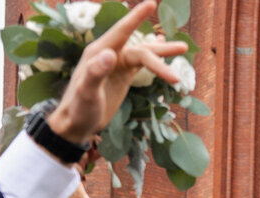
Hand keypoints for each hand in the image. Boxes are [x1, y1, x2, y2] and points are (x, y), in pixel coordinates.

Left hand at [47, 2, 191, 144]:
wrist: (76, 124)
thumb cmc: (78, 109)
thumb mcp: (86, 92)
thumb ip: (96, 71)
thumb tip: (111, 54)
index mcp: (99, 52)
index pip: (122, 31)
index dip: (136, 17)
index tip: (152, 4)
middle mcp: (110, 54)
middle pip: (141, 48)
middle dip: (161, 50)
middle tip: (183, 48)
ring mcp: (117, 65)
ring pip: (144, 54)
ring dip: (163, 52)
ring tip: (184, 48)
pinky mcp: (122, 75)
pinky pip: (142, 63)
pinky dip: (155, 60)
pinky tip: (164, 52)